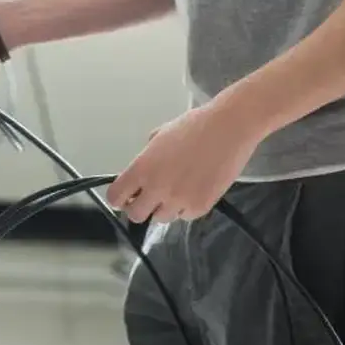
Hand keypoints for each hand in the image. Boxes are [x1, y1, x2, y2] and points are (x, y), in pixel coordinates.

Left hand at [106, 100, 261, 223]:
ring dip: (164, 207)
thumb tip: (142, 173)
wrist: (228, 129)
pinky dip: (186, 206)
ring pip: (161, 218)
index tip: (125, 196)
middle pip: (135, 215)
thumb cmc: (195, 126)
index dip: (119, 197)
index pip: (115, 196)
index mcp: (143, 168)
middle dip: (140, 206)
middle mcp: (157, 188)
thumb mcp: (160, 136)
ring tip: (178, 187)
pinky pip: (185, 216)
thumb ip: (146, 158)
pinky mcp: (200, 208)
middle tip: (149, 196)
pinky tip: (195, 187)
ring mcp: (179, 201)